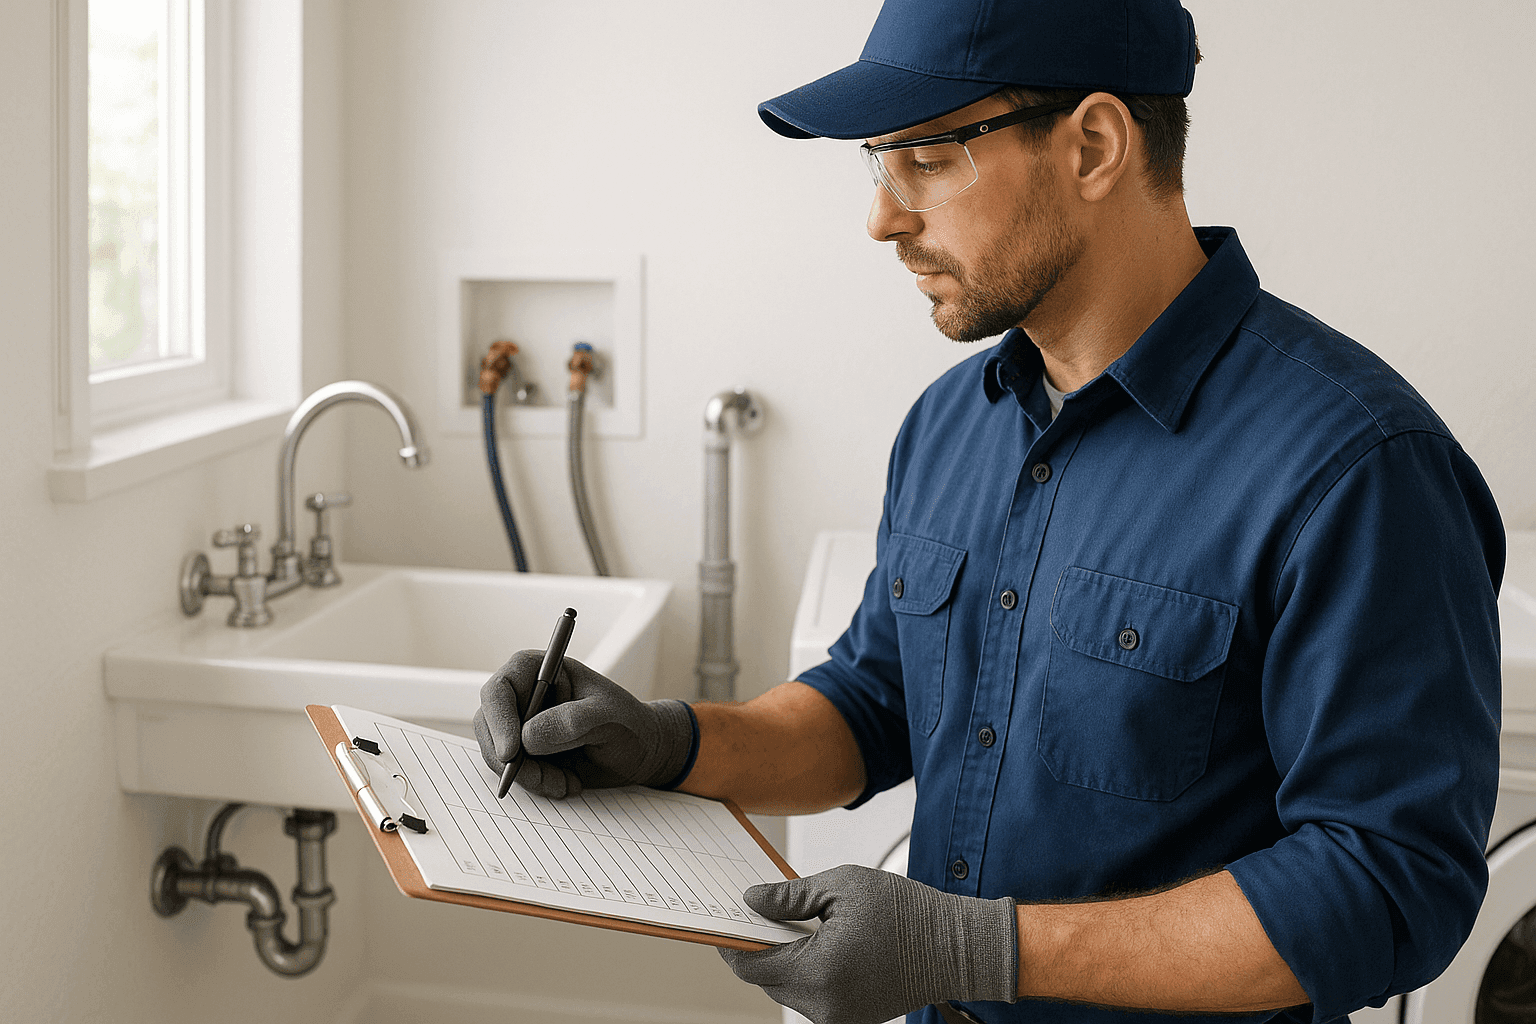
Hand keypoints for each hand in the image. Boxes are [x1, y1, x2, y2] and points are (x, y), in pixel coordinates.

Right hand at [473, 651, 695, 798]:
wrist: (640, 752)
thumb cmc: (629, 724)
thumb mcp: (608, 717)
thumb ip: (572, 721)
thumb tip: (528, 737)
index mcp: (541, 670)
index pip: (501, 689)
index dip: (500, 720)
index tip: (512, 752)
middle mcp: (525, 695)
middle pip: (489, 725)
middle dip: (513, 760)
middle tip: (545, 780)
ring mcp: (522, 725)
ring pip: (498, 755)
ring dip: (529, 776)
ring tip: (566, 783)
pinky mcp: (526, 753)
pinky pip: (514, 773)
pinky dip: (537, 784)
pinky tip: (567, 784)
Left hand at [718, 864, 1017, 1023]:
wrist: (957, 947)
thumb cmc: (909, 914)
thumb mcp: (842, 887)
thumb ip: (790, 896)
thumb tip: (753, 901)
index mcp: (818, 972)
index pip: (751, 965)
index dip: (733, 942)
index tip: (725, 923)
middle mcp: (825, 1006)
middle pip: (767, 979)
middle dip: (762, 947)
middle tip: (765, 914)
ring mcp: (839, 1019)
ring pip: (789, 990)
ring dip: (786, 960)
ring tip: (802, 926)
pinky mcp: (851, 1020)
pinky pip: (813, 998)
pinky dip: (808, 973)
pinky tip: (822, 945)